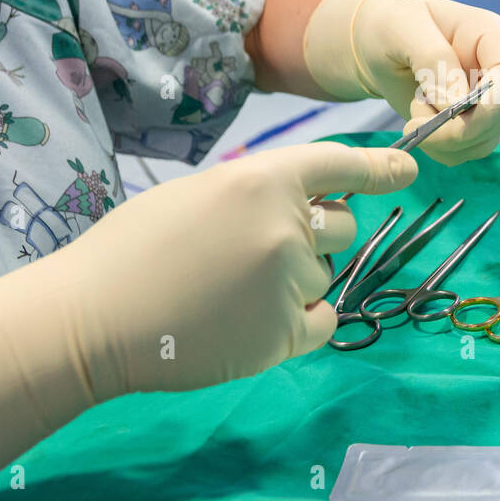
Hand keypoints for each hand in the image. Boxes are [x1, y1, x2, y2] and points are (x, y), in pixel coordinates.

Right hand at [20, 142, 416, 399]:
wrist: (92, 318)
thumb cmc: (134, 249)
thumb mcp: (199, 193)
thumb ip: (259, 193)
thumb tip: (310, 206)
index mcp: (262, 179)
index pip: (338, 165)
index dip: (379, 167)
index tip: (407, 170)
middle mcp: (287, 226)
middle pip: (343, 227)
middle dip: (315, 236)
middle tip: (254, 252)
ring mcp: (289, 282)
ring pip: (326, 274)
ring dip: (297, 280)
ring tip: (231, 290)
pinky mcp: (284, 334)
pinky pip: (323, 320)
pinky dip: (299, 321)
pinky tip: (249, 320)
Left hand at [306, 0, 499, 165]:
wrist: (379, 46)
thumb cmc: (392, 27)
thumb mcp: (404, 29)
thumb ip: (433, 60)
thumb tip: (458, 105)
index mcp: (490, 35)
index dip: (494, 103)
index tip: (452, 115)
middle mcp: (496, 69)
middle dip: (459, 130)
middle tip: (414, 123)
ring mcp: (486, 99)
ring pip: (486, 139)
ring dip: (445, 141)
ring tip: (413, 113)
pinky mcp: (471, 123)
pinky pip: (468, 150)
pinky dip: (441, 149)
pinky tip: (419, 126)